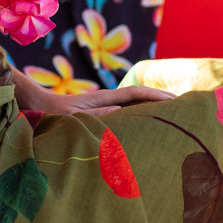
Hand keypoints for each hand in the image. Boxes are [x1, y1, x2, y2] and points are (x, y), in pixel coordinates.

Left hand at [41, 85, 175, 116]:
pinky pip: (126, 115)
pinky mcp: (101, 115)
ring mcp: (105, 106)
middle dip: (161, 101)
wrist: (38, 106)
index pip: (136, 93)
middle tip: (184, 109)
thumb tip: (120, 112)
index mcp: (103, 98)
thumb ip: (94, 116)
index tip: (175, 101)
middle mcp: (107, 100)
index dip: (156, 96)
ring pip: (135, 106)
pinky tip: (146, 129)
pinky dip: (140, 118)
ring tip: (173, 119)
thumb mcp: (72, 118)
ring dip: (152, 110)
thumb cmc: (52, 114)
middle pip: (140, 97)